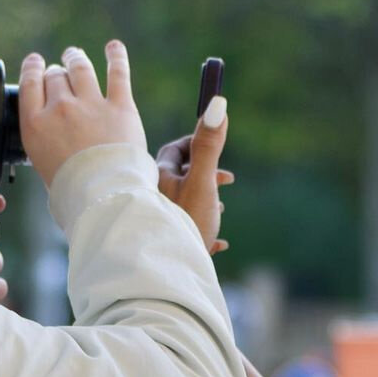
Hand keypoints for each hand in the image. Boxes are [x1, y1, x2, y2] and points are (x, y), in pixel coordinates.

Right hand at [18, 40, 146, 190]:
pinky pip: (117, 73)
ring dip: (76, 59)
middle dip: (56, 72)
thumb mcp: (42, 169)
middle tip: (58, 71)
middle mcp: (60, 109)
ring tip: (74, 55)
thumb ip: (43, 146)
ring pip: (80, 69)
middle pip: (55, 77)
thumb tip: (48, 142)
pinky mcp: (120, 106)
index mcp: (36, 125)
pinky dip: (116, 56)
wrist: (102, 196)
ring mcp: (90, 105)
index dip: (32, 68)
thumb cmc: (71, 191)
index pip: (29, 84)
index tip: (34, 62)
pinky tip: (113, 47)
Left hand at [155, 97, 232, 255]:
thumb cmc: (186, 224)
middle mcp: (152, 200)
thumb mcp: (203, 181)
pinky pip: (187, 232)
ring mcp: (159, 223)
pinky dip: (205, 231)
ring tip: (219, 212)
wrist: (171, 274)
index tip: (215, 145)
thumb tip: (218, 102)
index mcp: (156, 180)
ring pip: (183, 204)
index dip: (196, 143)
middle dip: (206, 175)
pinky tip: (218, 243)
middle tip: (224, 182)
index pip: (173, 151)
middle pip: (179, 177)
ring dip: (206, 203)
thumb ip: (209, 145)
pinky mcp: (168, 245)